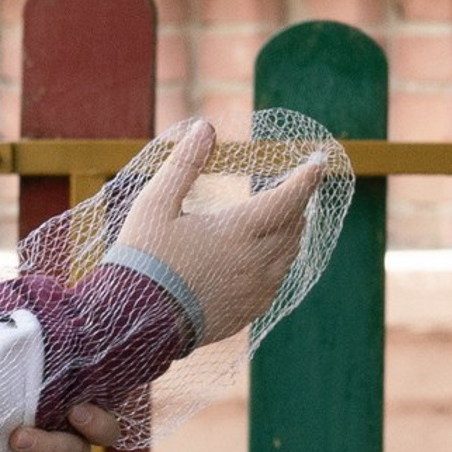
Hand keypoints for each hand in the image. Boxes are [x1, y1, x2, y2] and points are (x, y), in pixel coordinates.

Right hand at [118, 121, 330, 342]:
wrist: (133, 323)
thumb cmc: (142, 259)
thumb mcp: (156, 204)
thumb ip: (183, 165)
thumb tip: (204, 127)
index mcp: (238, 233)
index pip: (287, 200)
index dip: (305, 180)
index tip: (318, 164)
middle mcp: (255, 264)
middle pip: (292, 227)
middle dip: (296, 204)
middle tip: (296, 188)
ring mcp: (254, 292)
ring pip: (287, 256)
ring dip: (290, 233)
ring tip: (286, 217)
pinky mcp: (245, 313)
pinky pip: (274, 283)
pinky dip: (277, 262)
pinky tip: (265, 258)